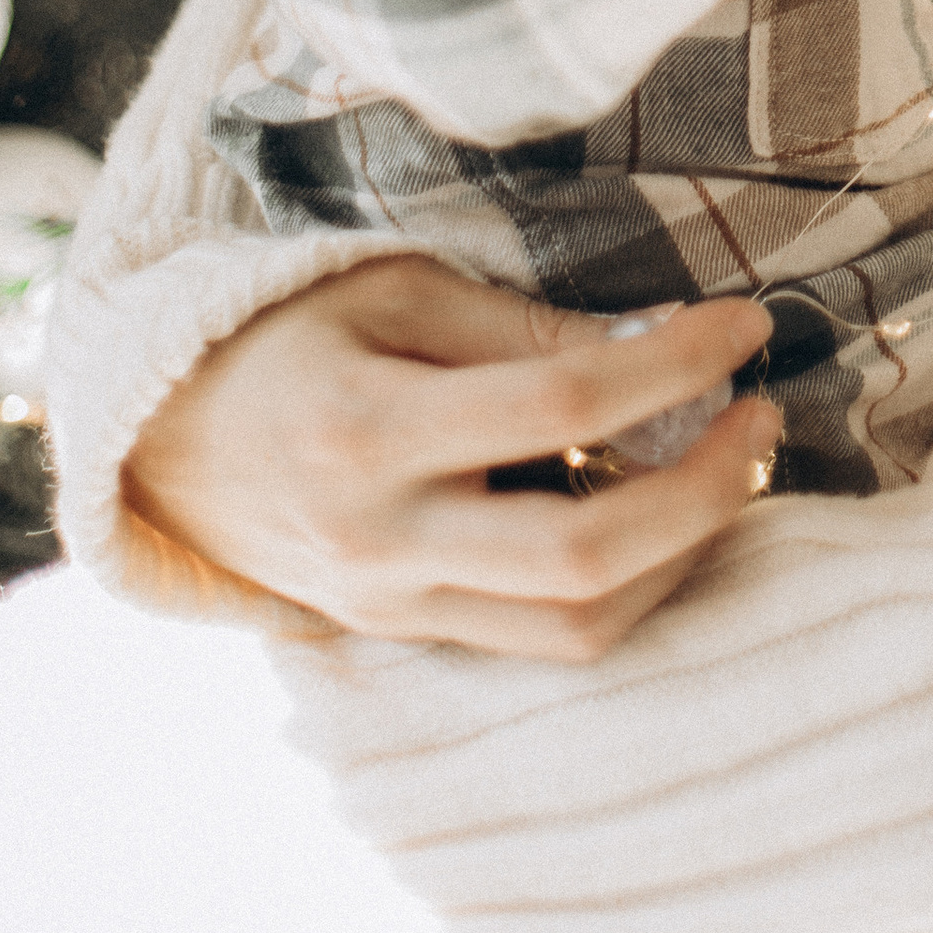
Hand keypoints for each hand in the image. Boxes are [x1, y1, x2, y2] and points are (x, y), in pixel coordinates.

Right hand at [121, 261, 782, 661]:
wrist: (169, 442)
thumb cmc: (292, 336)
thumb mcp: (397, 291)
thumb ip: (522, 330)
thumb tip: (659, 348)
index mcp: (368, 429)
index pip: (559, 403)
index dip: (672, 365)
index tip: (745, 323)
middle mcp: (381, 540)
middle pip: (580, 558)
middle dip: (703, 493)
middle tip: (764, 418)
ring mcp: (393, 606)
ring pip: (572, 627)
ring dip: (681, 555)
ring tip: (733, 468)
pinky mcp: (407, 636)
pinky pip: (540, 640)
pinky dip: (623, 587)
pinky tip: (665, 520)